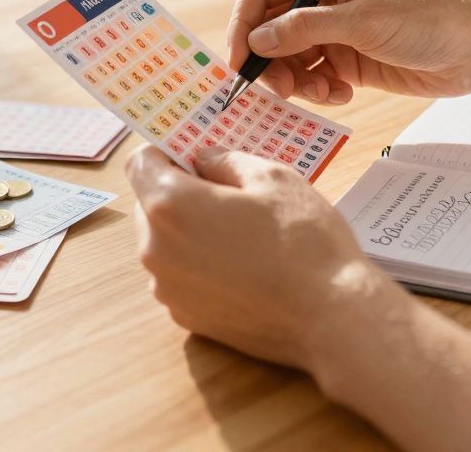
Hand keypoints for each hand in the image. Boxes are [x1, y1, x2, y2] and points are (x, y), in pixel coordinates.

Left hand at [124, 144, 408, 369]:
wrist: (330, 318)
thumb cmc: (304, 241)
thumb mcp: (272, 178)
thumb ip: (225, 160)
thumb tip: (203, 159)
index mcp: (170, 205)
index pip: (140, 163)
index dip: (166, 153)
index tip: (195, 156)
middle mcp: (155, 249)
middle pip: (149, 205)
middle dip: (179, 193)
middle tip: (228, 194)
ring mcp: (167, 288)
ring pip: (164, 243)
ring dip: (188, 231)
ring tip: (240, 234)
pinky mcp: (184, 317)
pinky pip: (180, 276)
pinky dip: (199, 266)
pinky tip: (242, 268)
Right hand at [227, 0, 470, 103]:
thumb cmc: (425, 21)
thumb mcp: (362, 22)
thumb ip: (305, 29)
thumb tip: (256, 41)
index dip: (243, 26)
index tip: (239, 61)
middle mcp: (319, 0)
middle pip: (267, 31)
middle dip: (270, 63)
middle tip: (282, 91)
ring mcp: (330, 32)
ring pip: (286, 61)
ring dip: (296, 82)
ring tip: (324, 92)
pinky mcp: (342, 60)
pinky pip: (310, 78)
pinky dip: (318, 91)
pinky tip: (344, 93)